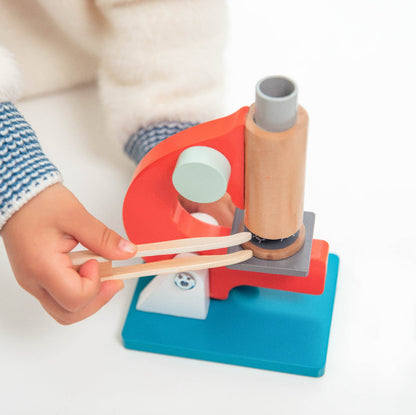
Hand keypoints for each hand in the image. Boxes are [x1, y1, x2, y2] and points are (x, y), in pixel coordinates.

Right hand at [1, 183, 136, 324]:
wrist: (17, 196)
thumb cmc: (39, 203)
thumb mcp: (77, 217)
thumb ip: (103, 239)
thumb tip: (127, 252)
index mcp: (42, 267)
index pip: (75, 299)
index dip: (94, 284)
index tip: (98, 261)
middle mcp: (33, 281)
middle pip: (69, 314)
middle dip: (97, 299)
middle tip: (113, 279)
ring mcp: (33, 282)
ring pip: (64, 310)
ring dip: (88, 297)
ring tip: (101, 273)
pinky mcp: (36, 278)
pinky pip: (59, 297)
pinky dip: (78, 290)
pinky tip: (87, 270)